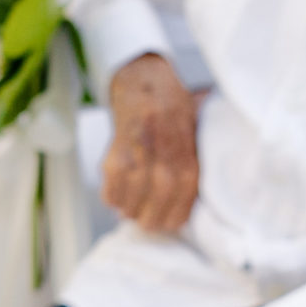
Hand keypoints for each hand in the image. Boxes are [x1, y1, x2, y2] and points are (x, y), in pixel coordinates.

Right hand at [103, 53, 200, 234]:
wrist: (143, 81)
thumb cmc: (170, 108)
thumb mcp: (193, 129)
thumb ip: (191, 159)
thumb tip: (187, 197)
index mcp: (187, 145)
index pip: (185, 190)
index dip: (176, 214)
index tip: (170, 225)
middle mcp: (165, 147)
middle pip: (161, 195)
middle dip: (153, 218)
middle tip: (148, 225)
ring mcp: (139, 149)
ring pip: (135, 194)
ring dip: (132, 210)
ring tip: (132, 213)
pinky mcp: (116, 150)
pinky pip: (112, 185)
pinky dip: (114, 198)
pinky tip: (117, 200)